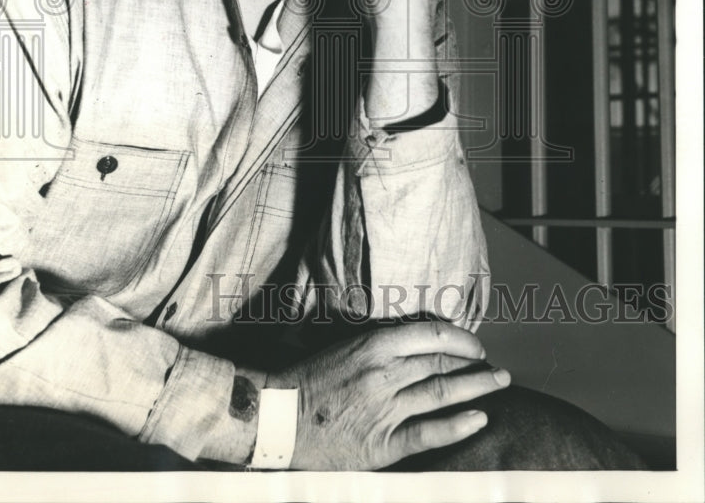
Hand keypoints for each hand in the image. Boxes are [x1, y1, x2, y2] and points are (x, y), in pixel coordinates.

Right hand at [266, 319, 509, 469]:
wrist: (278, 418)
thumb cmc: (309, 379)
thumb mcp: (344, 347)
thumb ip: (380, 344)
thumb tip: (417, 341)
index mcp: (373, 345)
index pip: (431, 335)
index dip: (460, 338)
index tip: (476, 345)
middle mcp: (384, 373)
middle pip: (441, 363)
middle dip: (475, 364)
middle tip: (497, 367)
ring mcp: (385, 409)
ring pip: (442, 393)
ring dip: (476, 388)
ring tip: (499, 384)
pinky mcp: (382, 443)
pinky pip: (428, 433)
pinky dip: (457, 426)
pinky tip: (480, 419)